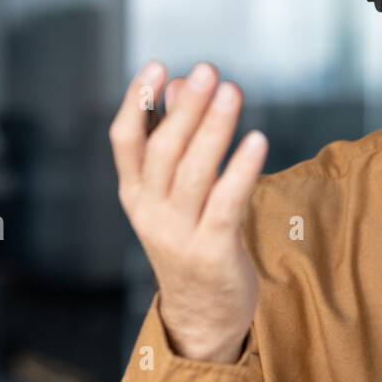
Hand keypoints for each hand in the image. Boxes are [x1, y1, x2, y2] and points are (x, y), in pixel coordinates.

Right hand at [108, 60, 268, 363]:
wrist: (204, 315)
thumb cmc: (192, 241)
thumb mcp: (174, 195)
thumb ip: (175, 145)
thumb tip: (181, 86)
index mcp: (135, 194)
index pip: (124, 141)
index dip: (138, 102)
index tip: (158, 66)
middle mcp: (150, 212)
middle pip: (163, 150)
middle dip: (185, 107)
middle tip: (208, 71)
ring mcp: (179, 234)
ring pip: (194, 172)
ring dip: (213, 128)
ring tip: (232, 92)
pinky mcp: (213, 251)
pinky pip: (227, 204)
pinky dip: (241, 170)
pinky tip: (257, 139)